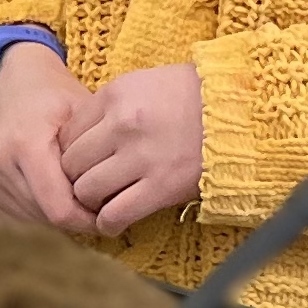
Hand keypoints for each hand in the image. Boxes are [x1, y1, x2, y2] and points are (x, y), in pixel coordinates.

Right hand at [0, 43, 97, 232]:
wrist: (9, 79)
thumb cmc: (53, 95)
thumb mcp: (82, 116)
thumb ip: (95, 160)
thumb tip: (111, 205)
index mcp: (25, 144)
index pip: (59, 210)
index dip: (87, 219)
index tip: (105, 212)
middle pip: (45, 219)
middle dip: (73, 217)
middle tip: (92, 202)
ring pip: (29, 222)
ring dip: (53, 217)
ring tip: (70, 195)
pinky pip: (12, 218)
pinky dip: (34, 213)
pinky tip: (47, 194)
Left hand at [59, 62, 204, 236]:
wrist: (239, 111)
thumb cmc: (190, 96)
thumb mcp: (143, 83)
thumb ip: (110, 105)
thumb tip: (79, 133)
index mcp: (115, 95)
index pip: (68, 131)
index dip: (70, 150)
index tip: (81, 159)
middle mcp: (122, 125)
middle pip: (71, 162)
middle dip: (75, 176)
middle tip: (87, 183)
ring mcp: (142, 157)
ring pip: (87, 190)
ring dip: (90, 201)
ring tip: (101, 201)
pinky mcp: (162, 187)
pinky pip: (115, 214)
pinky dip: (108, 223)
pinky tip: (112, 222)